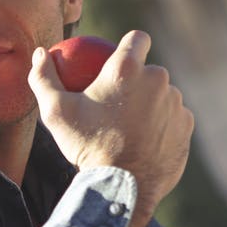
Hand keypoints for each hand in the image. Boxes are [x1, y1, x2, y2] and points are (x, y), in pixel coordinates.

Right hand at [28, 30, 193, 226]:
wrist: (121, 187)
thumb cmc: (85, 146)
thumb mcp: (55, 113)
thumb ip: (44, 77)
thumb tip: (40, 53)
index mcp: (127, 69)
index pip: (137, 39)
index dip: (130, 45)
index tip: (120, 59)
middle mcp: (157, 80)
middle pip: (150, 70)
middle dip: (138, 80)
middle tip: (120, 101)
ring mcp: (176, 103)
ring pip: (164, 95)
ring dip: (151, 103)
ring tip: (133, 123)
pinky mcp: (186, 126)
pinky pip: (174, 117)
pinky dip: (162, 124)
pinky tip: (147, 138)